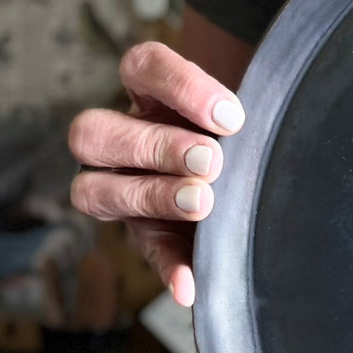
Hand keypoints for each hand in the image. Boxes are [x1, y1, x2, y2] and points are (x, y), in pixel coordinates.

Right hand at [68, 42, 245, 306]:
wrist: (258, 175)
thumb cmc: (247, 135)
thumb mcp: (242, 116)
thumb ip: (237, 115)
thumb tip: (242, 122)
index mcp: (150, 95)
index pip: (141, 67)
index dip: (179, 86)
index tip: (232, 117)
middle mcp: (122, 140)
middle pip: (93, 131)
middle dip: (156, 145)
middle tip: (212, 161)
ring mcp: (124, 189)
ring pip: (94, 190)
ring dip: (150, 195)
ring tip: (202, 203)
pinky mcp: (148, 235)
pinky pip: (145, 252)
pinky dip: (167, 268)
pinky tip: (189, 284)